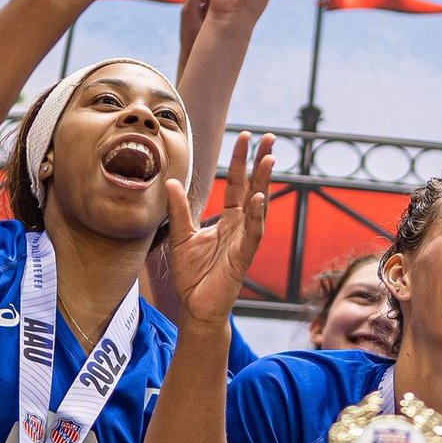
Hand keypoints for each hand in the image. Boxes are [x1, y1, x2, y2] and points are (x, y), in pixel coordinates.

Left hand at [164, 132, 273, 325]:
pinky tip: (260, 198)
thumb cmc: (191, 275)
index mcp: (227, 220)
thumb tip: (171, 182)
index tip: (245, 136)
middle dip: (260, 162)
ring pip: (258, 206)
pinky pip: (253, 233)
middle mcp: (240, 226)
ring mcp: (244, 240)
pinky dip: (257, 216)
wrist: (195, 306)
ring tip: (269, 159)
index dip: (241, 161)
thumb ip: (178, 210)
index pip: (236, 184)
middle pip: (253, 188)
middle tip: (269, 137)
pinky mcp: (243, 257)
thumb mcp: (180, 236)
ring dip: (264, 182)